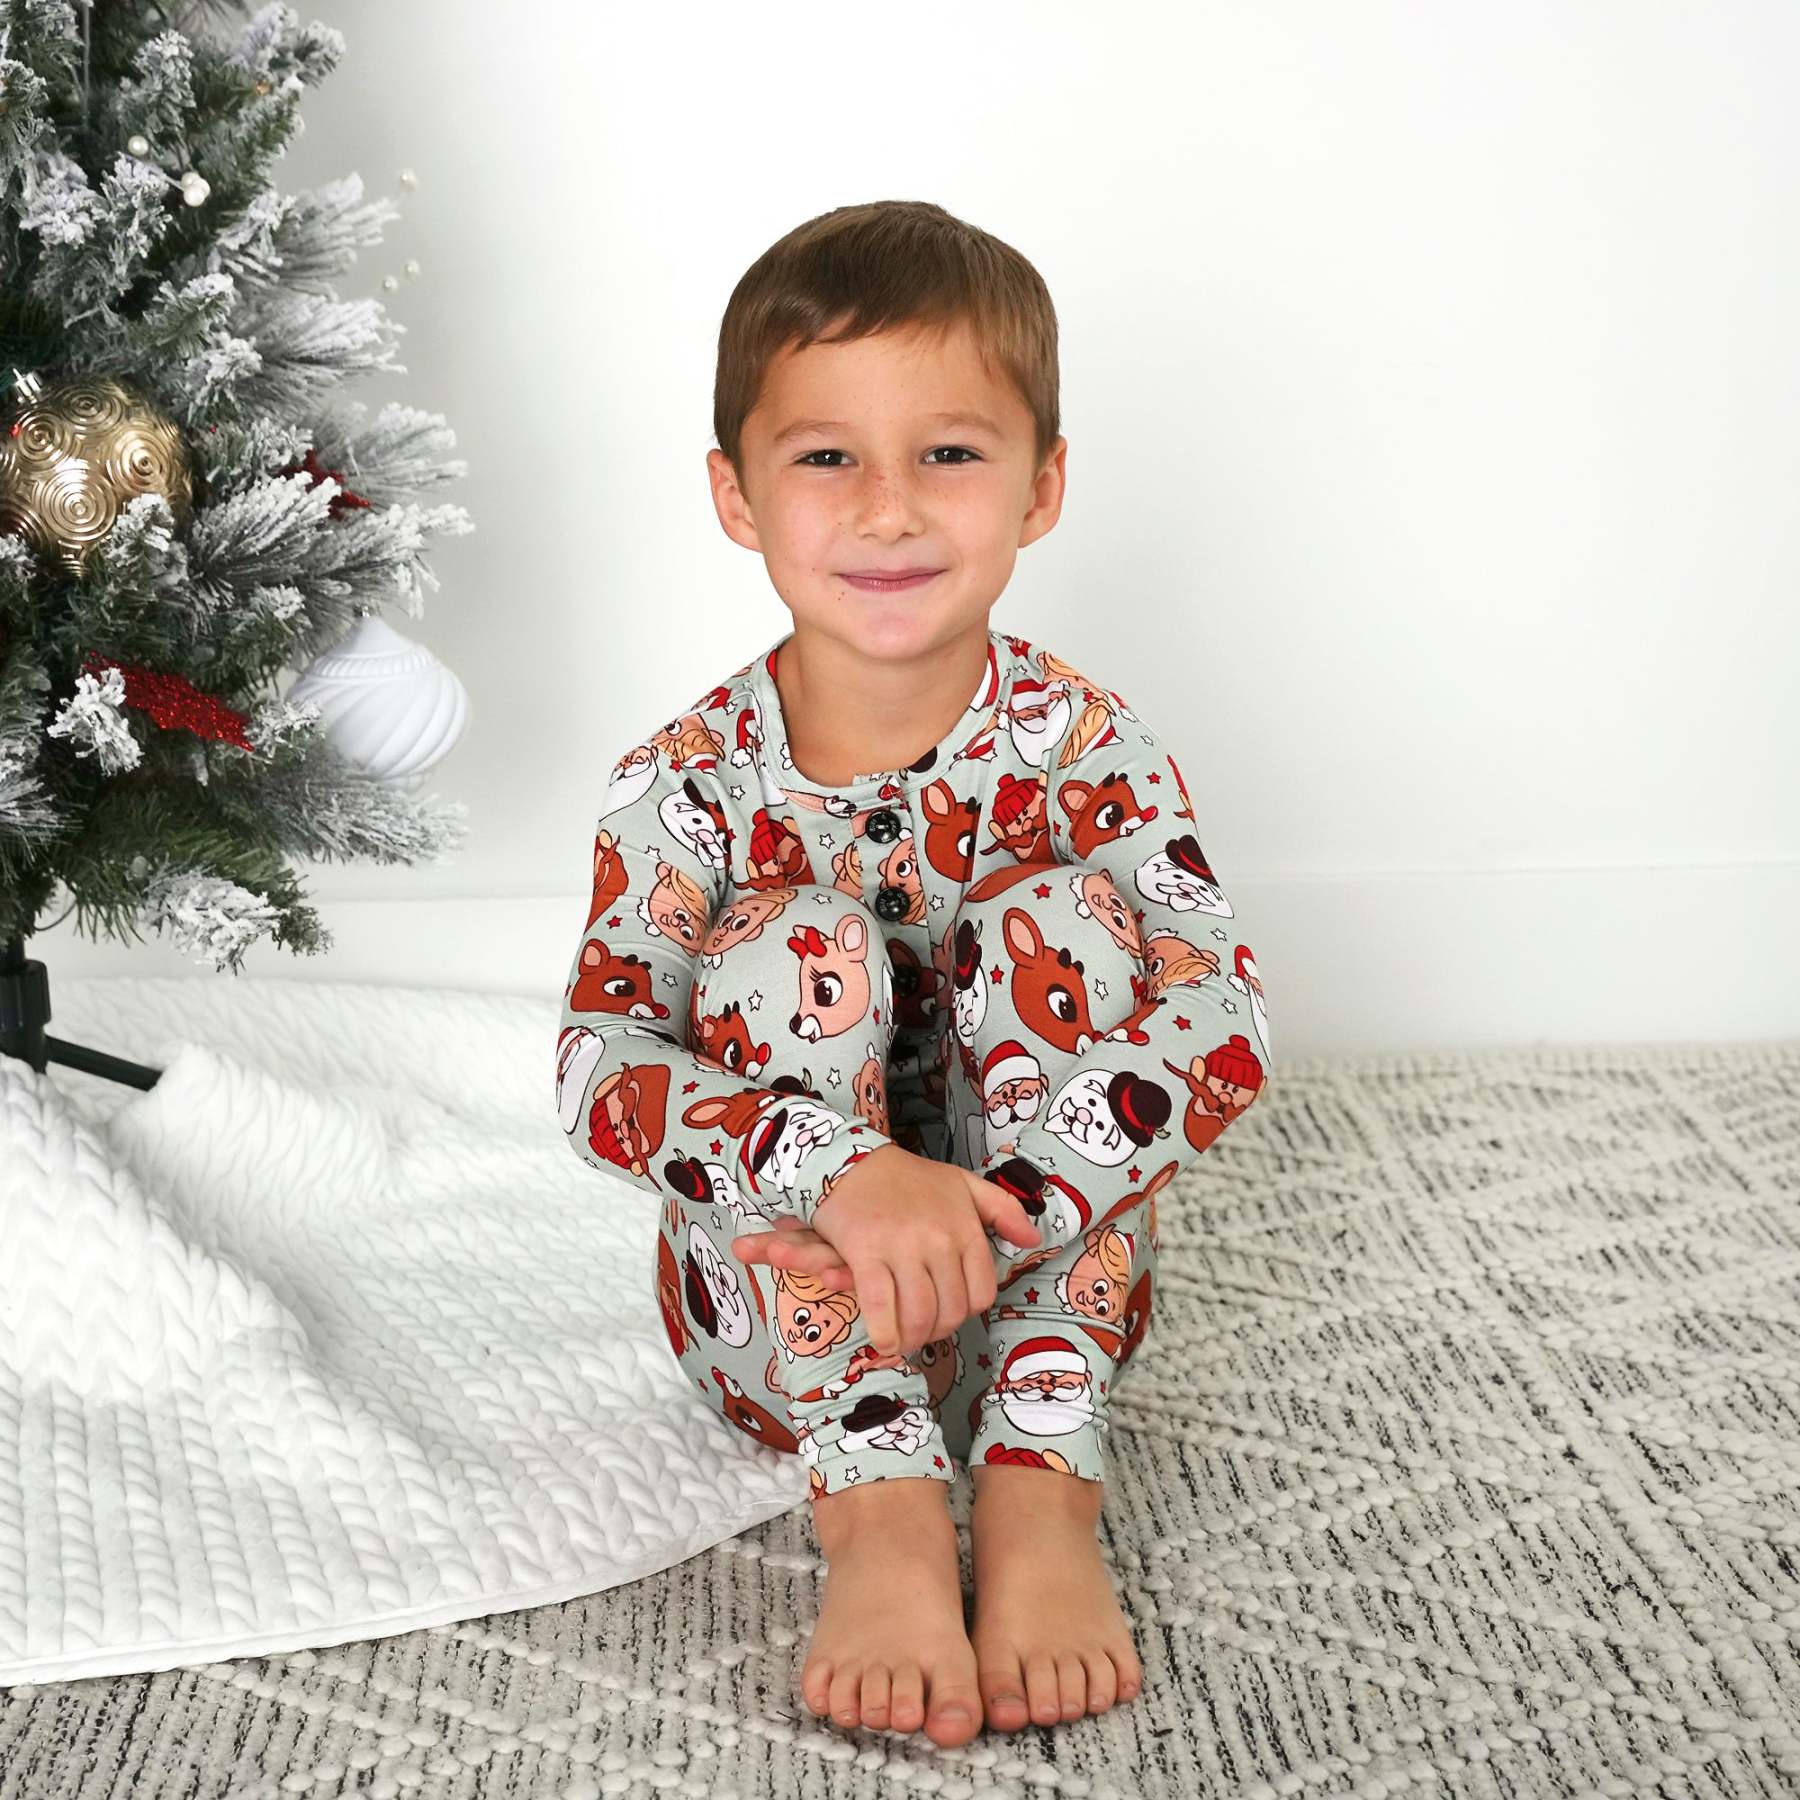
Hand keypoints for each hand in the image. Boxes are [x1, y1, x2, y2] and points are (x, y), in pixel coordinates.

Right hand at [730, 1143, 1041, 1357]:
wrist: (853, 1162)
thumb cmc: (910, 1179)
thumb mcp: (963, 1184)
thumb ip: (1003, 1210)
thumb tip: (1033, 1240)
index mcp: (965, 1227)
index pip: (981, 1294)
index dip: (965, 1313)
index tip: (948, 1314)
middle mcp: (939, 1239)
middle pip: (949, 1311)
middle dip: (937, 1331)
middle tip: (922, 1332)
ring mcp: (902, 1246)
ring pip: (918, 1315)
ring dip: (912, 1338)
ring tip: (903, 1339)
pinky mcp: (866, 1252)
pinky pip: (880, 1307)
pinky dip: (884, 1333)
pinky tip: (883, 1340)